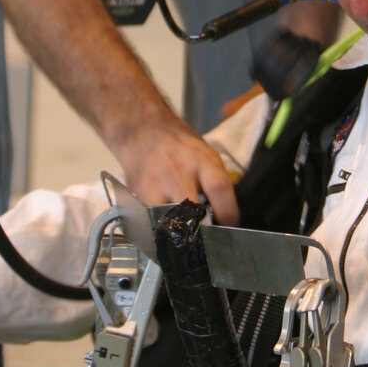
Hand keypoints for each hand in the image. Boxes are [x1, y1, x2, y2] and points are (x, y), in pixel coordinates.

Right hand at [119, 119, 240, 225]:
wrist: (142, 130)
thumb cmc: (180, 144)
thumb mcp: (205, 154)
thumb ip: (214, 182)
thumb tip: (223, 215)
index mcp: (201, 160)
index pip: (219, 188)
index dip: (228, 212)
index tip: (230, 226)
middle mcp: (178, 173)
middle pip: (193, 212)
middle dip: (202, 230)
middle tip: (206, 236)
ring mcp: (155, 186)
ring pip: (170, 223)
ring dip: (179, 232)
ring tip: (184, 233)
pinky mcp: (137, 196)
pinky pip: (152, 221)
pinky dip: (160, 228)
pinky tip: (165, 224)